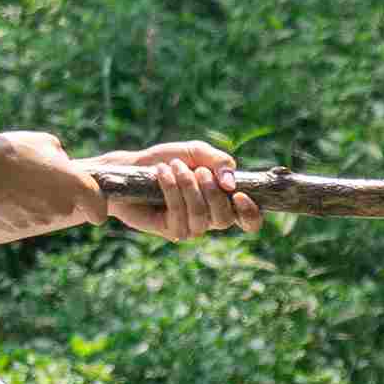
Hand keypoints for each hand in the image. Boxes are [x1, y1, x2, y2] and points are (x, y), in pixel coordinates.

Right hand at [0, 128, 110, 231]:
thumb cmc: (16, 150)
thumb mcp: (47, 142)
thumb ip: (61, 158)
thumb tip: (62, 164)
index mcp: (77, 185)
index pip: (98, 208)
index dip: (96, 208)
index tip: (94, 208)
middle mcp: (63, 207)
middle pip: (68, 206)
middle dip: (59, 195)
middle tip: (40, 177)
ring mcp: (42, 220)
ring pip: (46, 212)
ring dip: (38, 201)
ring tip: (19, 181)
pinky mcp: (21, 227)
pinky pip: (26, 217)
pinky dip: (20, 209)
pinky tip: (6, 192)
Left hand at [85, 139, 262, 243]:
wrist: (131, 168)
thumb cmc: (167, 160)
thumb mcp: (197, 152)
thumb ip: (220, 162)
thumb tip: (231, 183)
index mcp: (223, 201)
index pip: (249, 220)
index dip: (251, 214)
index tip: (240, 195)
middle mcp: (210, 218)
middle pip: (225, 218)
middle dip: (212, 191)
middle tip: (198, 171)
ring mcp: (191, 227)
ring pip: (201, 215)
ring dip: (189, 187)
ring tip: (175, 167)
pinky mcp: (171, 230)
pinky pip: (179, 214)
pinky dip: (172, 189)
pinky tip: (162, 174)